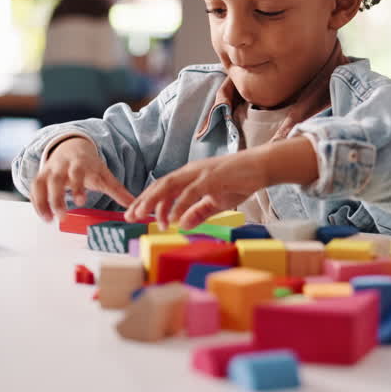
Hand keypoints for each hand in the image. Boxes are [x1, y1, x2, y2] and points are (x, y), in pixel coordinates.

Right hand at [30, 137, 135, 222]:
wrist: (71, 147)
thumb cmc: (89, 165)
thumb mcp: (104, 174)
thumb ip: (117, 190)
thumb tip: (134, 206)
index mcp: (80, 163)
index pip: (77, 173)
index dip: (78, 186)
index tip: (81, 202)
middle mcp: (62, 166)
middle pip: (56, 180)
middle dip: (57, 198)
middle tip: (62, 216)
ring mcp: (49, 170)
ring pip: (41, 184)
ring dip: (43, 202)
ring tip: (48, 220)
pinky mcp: (40, 176)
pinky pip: (34, 188)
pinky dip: (36, 202)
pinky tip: (43, 216)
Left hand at [124, 136, 318, 229]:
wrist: (261, 167)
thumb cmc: (240, 181)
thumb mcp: (216, 202)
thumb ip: (199, 212)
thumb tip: (183, 225)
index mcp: (189, 176)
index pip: (162, 188)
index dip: (147, 200)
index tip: (135, 214)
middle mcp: (190, 172)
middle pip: (160, 185)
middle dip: (143, 201)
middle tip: (129, 216)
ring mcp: (200, 173)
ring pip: (170, 185)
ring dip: (155, 201)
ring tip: (144, 215)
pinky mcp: (212, 177)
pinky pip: (192, 192)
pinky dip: (181, 204)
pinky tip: (174, 218)